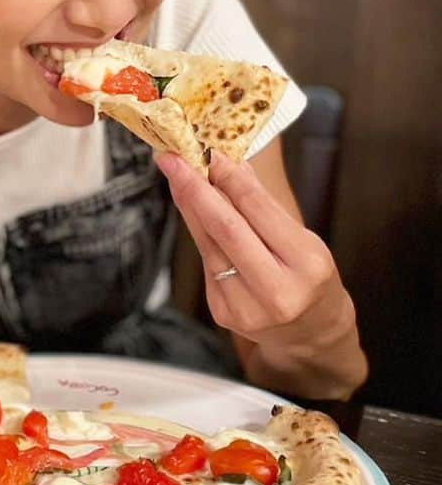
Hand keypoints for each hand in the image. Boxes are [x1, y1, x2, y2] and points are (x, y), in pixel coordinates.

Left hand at [157, 152, 360, 370]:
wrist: (310, 332)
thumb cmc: (309, 276)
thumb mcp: (303, 239)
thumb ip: (264, 207)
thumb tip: (228, 165)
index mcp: (307, 264)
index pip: (259, 211)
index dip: (229, 178)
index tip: (208, 152)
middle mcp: (277, 290)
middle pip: (226, 229)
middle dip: (194, 189)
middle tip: (172, 158)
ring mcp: (246, 307)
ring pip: (209, 244)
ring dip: (189, 206)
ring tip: (176, 175)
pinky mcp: (223, 313)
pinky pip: (207, 263)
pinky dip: (200, 233)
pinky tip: (195, 211)